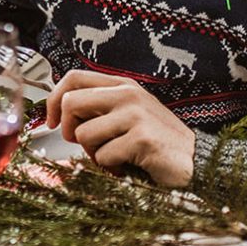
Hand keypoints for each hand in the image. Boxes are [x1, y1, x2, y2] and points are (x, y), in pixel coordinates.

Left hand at [46, 70, 196, 186]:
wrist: (195, 161)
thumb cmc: (157, 141)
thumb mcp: (127, 115)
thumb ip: (100, 109)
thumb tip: (61, 113)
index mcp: (122, 85)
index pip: (73, 77)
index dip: (53, 100)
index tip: (51, 121)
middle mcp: (128, 94)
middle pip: (71, 102)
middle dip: (69, 130)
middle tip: (85, 144)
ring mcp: (136, 114)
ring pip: (84, 134)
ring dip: (93, 153)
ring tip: (115, 156)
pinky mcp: (141, 138)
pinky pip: (103, 156)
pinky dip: (111, 168)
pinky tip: (128, 166)